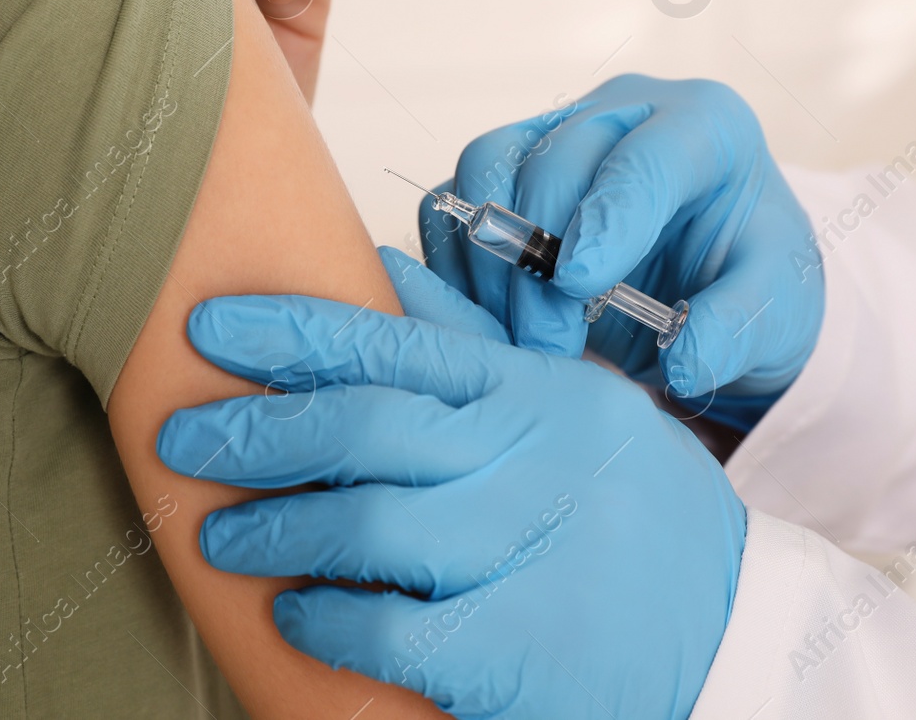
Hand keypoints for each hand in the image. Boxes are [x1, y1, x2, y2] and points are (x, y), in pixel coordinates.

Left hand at [157, 248, 746, 719]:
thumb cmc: (639, 508)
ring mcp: (529, 552)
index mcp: (536, 391)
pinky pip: (393, 627)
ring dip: (275, 532)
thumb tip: (383, 266)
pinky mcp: (520, 649)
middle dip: (256, 431)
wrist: (733, 629)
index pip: (396, 344)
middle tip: (182, 438)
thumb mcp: (575, 402)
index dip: (291, 331)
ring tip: (221, 538)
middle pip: (365, 427)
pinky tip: (296, 616)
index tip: (209, 326)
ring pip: (368, 525)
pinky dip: (328, 620)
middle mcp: (533, 458)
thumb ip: (474, 343)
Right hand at [421, 74, 823, 423]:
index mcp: (704, 125)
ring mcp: (555, 135)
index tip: (581, 284)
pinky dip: (457, 269)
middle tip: (551, 342)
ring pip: (485, 167)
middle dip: (540, 258)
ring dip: (488, 262)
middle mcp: (623, 112)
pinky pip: (451, 205)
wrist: (712, 286)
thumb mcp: (778, 308)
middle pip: (551, 158)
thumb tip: (682, 359)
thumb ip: (738, 329)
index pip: (645, 154)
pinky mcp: (505, 175)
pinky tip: (491, 324)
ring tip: (519, 338)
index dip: (607, 216)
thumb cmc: (750, 281)